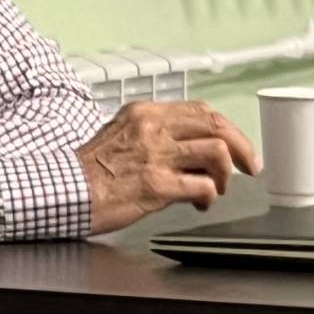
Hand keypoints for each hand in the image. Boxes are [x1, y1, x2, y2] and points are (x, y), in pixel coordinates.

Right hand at [77, 100, 260, 232]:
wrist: (65, 191)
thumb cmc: (89, 171)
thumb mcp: (121, 134)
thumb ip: (155, 135)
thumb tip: (192, 150)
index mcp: (145, 113)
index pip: (200, 110)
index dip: (227, 128)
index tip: (237, 145)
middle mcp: (153, 128)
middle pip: (216, 126)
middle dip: (241, 148)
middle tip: (248, 166)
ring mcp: (155, 156)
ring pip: (216, 152)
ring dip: (225, 175)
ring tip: (217, 188)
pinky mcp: (156, 185)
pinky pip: (202, 186)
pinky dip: (209, 196)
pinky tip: (200, 203)